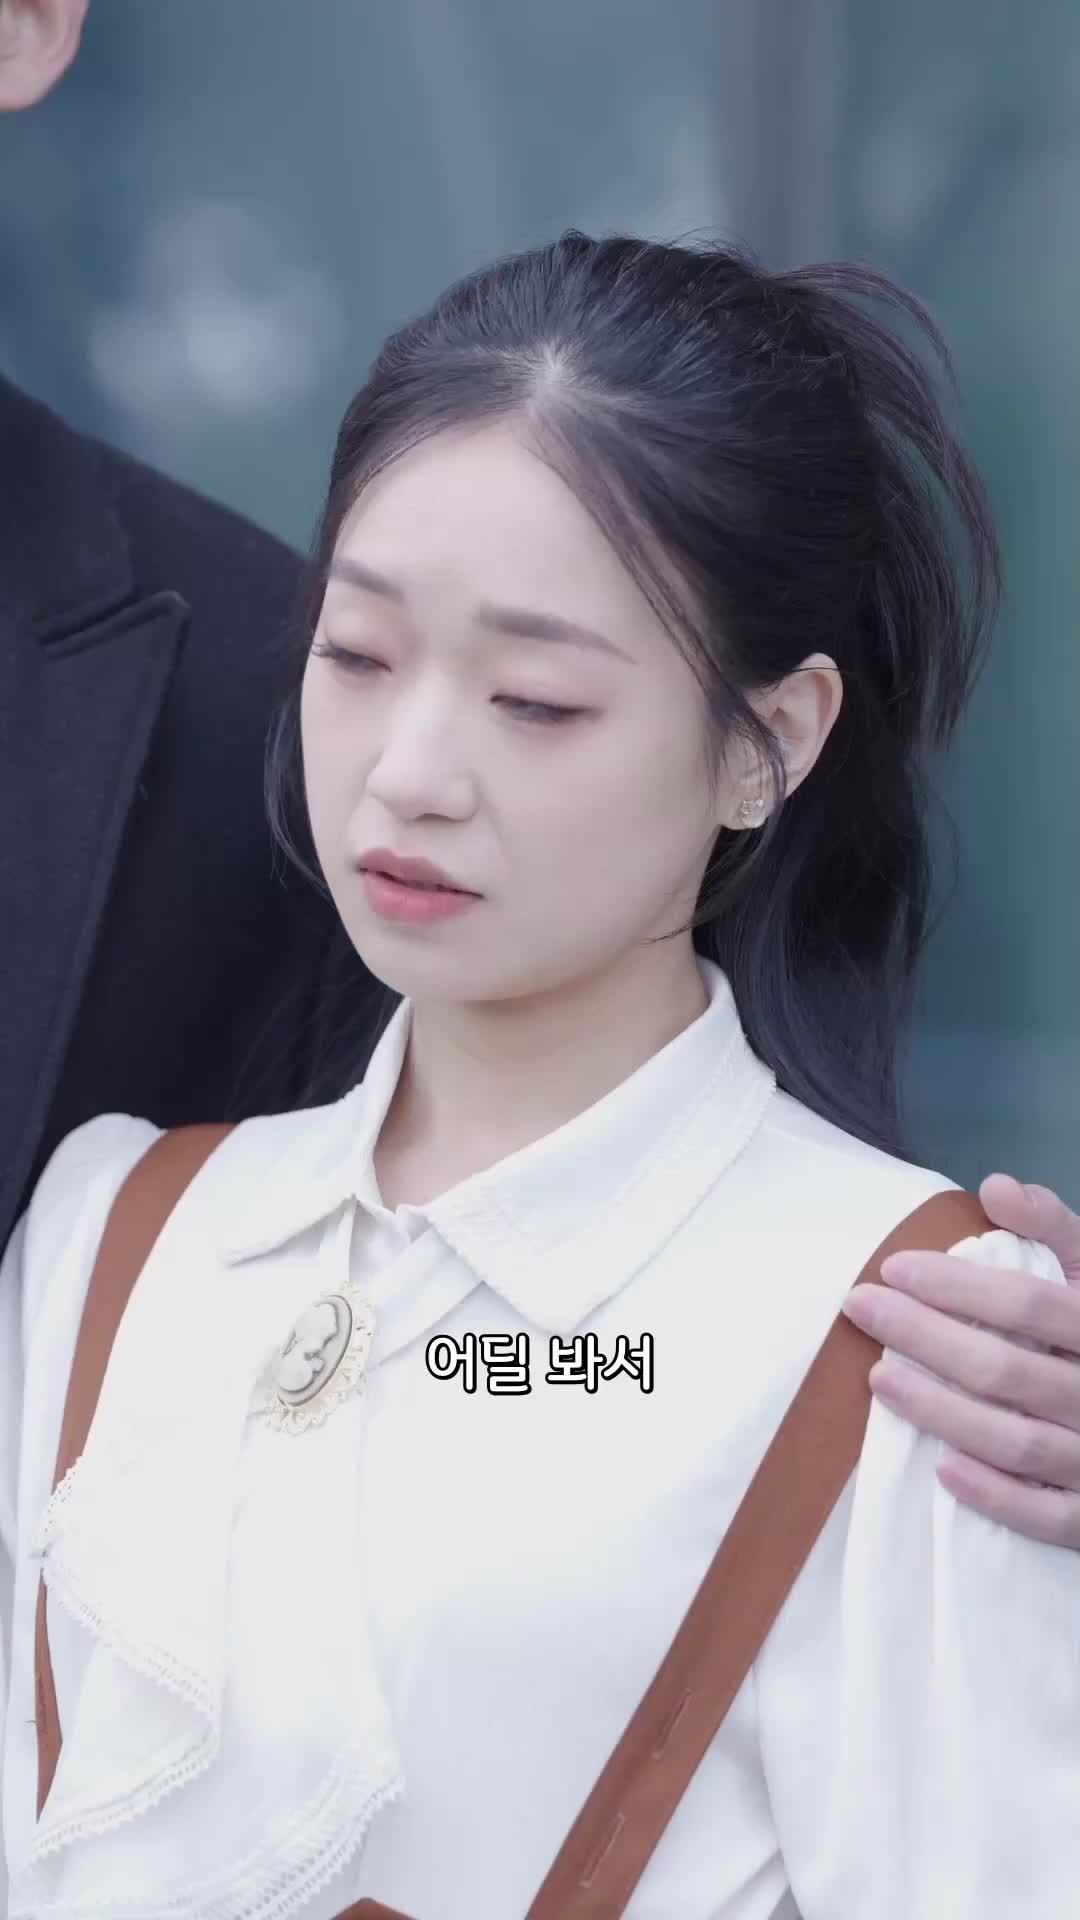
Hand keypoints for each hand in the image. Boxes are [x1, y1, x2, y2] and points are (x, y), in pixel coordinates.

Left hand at [841, 1175, 1079, 1546]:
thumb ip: (1055, 1228)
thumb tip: (996, 1187)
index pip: (1029, 1304)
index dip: (959, 1286)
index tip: (892, 1268)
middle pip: (1008, 1370)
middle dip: (925, 1337)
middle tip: (861, 1309)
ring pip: (1017, 1442)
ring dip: (941, 1411)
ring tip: (879, 1379)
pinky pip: (1047, 1516)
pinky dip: (995, 1495)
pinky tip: (941, 1468)